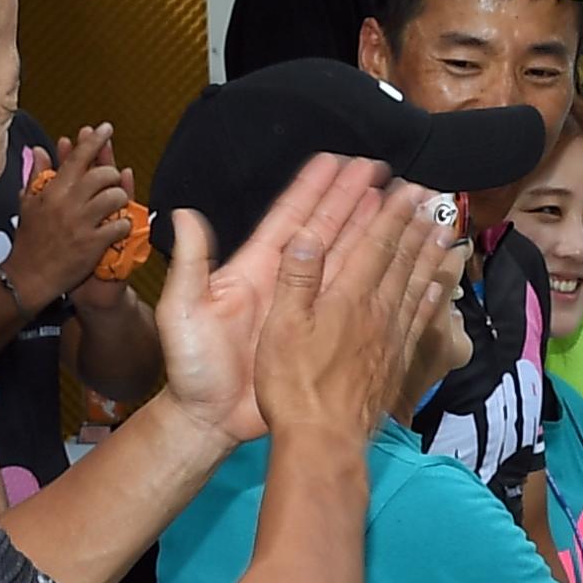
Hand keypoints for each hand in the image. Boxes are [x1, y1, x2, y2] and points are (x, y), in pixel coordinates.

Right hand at [6, 124, 131, 299]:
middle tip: (111, 182)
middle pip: (102, 175)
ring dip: (120, 199)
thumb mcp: (28, 203)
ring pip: (114, 197)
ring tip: (115, 205)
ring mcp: (81, 223)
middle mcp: (68, 203)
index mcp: (53, 191)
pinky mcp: (93, 244)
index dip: (95, 140)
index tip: (106, 128)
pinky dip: (123, 225)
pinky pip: (119, 225)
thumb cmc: (28, 242)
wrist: (29, 277)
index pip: (78, 157)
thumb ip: (37, 174)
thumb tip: (39, 150)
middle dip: (112, 175)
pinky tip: (117, 228)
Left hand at [149, 156, 392, 441]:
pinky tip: (400, 265)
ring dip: (374, 230)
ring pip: (348, 260)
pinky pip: (356, 302)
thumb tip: (184, 214)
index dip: (314, 188)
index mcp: (255, 268)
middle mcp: (286, 282)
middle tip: (382, 169)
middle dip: (354, 197)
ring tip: (400, 204)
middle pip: (327, 230)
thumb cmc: (191, 368)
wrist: (209, 420)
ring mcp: (306, 308)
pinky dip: (378, 282)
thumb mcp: (182, 311)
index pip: (291, 217)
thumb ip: (189, 263)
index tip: (338, 161)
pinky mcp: (321, 336)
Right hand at [243, 175, 461, 450]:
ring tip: (445, 230)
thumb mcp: (281, 328)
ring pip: (418, 285)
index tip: (407, 188)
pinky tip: (440, 286)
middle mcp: (377, 312)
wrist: (325, 441)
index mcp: (347, 298)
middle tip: (434, 198)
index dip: (391, 214)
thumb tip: (307, 234)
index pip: (375, 246)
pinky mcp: (397, 360)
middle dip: (417, 225)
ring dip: (431, 254)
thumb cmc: (294, 386)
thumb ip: (297, 279)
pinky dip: (433, 296)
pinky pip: (421, 318)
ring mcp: (392, 337)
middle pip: (403, 259)